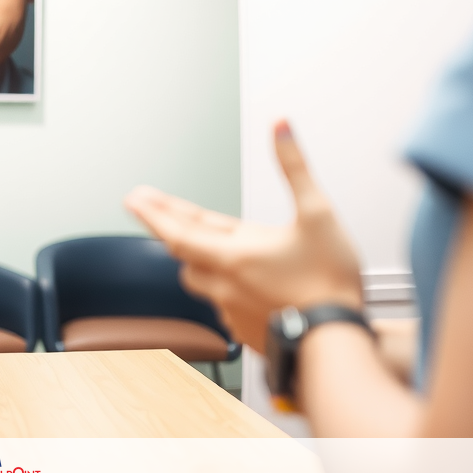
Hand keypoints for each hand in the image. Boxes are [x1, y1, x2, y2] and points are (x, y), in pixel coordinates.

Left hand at [124, 120, 363, 353]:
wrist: (339, 344)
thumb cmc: (329, 284)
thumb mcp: (316, 213)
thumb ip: (294, 167)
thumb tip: (280, 128)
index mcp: (232, 254)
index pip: (177, 230)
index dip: (153, 212)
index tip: (134, 199)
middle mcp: (224, 284)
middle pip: (186, 254)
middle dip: (174, 231)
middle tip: (161, 214)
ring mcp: (232, 311)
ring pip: (202, 281)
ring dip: (199, 260)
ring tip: (204, 246)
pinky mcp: (245, 332)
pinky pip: (223, 306)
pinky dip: (226, 288)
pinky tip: (241, 285)